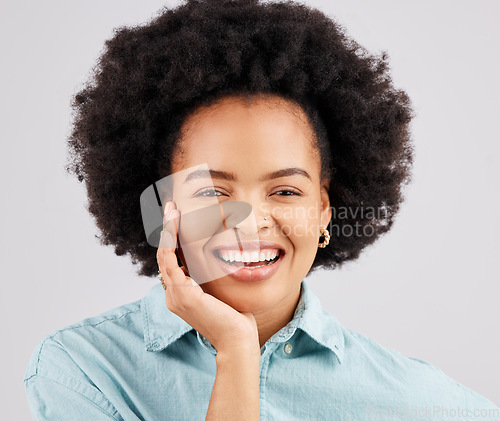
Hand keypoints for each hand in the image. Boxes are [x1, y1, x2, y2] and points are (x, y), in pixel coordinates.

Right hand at [156, 201, 259, 354]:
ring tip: (172, 210)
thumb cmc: (234, 317)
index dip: (172, 239)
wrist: (238, 339)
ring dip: (168, 230)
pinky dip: (171, 241)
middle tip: (171, 207)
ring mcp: (175, 295)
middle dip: (167, 229)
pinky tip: (175, 225)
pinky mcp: (183, 294)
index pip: (171, 261)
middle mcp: (172, 294)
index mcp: (179, 294)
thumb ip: (211, 277)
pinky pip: (170, 262)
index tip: (177, 218)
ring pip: (165, 255)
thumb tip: (215, 259)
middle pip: (164, 255)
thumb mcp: (220, 291)